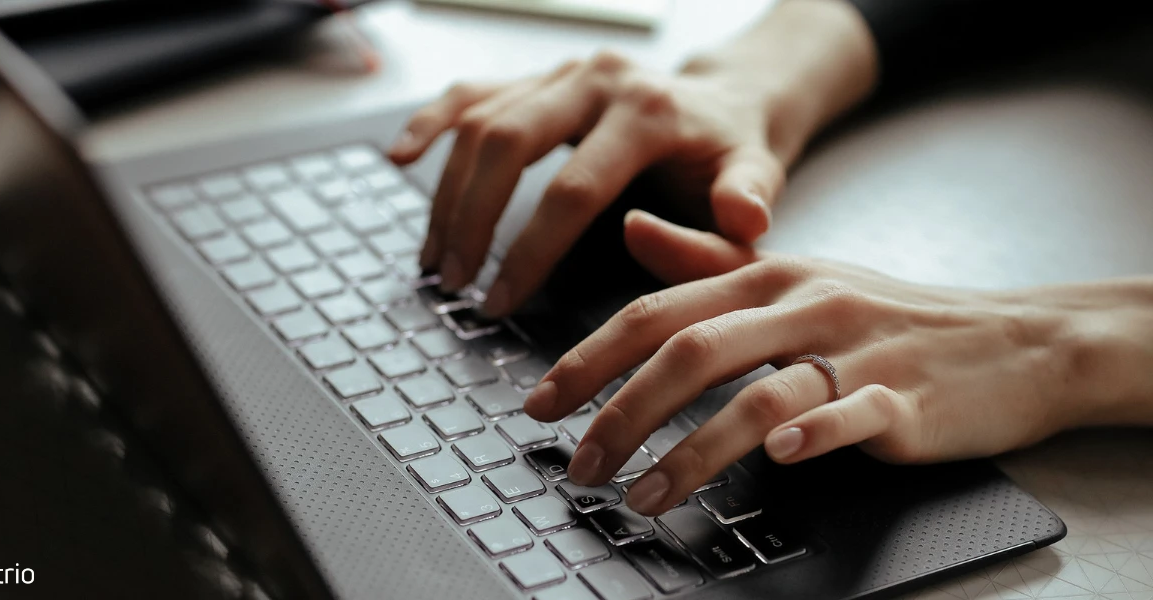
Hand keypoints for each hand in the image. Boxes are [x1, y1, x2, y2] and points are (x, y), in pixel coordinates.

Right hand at [389, 0, 877, 316]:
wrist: (727, 100)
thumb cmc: (735, 152)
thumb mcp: (758, 179)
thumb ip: (743, 206)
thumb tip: (705, 225)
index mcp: (649, 110)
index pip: (573, 188)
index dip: (529, 251)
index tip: (500, 302)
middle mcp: (598, 79)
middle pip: (508, 143)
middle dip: (472, 220)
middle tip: (453, 282)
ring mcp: (562, 73)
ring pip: (481, 121)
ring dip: (448, 192)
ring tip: (435, 257)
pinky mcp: (539, 77)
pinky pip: (472, 92)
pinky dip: (432, 122)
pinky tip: (401, 156)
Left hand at [523, 210, 1152, 515]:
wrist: (1015, 338)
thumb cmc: (890, 313)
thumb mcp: (797, 276)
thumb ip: (709, 260)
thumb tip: (631, 230)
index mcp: (768, 276)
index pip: (657, 312)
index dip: (589, 358)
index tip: (540, 404)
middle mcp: (803, 304)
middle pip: (691, 351)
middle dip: (620, 411)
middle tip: (579, 464)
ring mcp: (857, 350)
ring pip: (757, 394)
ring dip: (690, 449)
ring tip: (642, 496)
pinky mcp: (908, 398)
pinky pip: (852, 414)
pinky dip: (812, 435)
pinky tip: (778, 461)